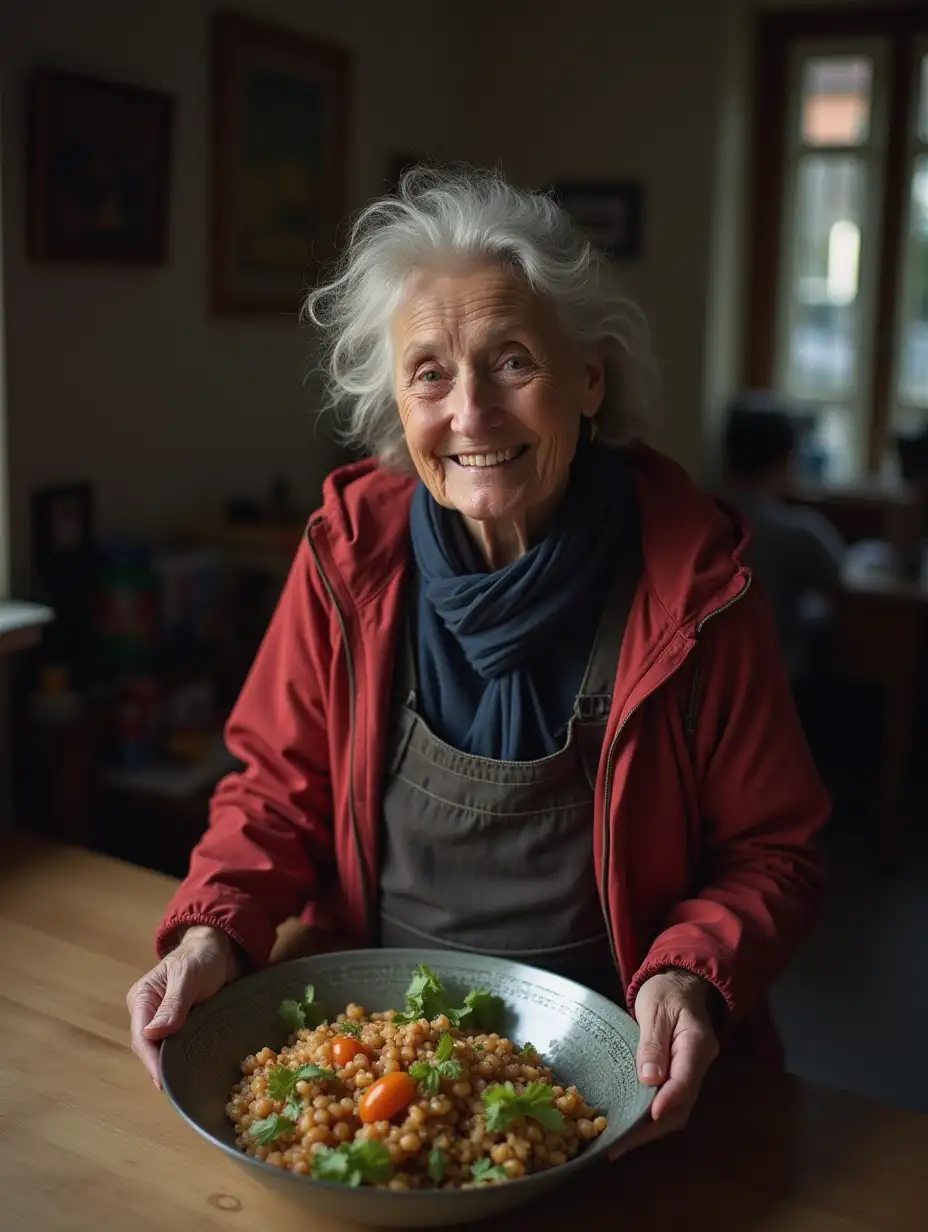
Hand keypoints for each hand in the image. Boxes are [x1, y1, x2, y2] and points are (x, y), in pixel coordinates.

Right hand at [127, 925, 240, 1087]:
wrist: (222, 948)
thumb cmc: (202, 956)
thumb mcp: (188, 975)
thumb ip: (173, 1003)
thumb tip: (152, 1034)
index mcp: (142, 999)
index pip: (141, 1037)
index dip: (150, 1061)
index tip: (163, 1082)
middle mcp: (149, 1014)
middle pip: (150, 1049)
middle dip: (161, 1069)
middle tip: (177, 1092)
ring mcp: (165, 1022)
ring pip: (164, 1052)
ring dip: (173, 1068)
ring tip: (186, 1089)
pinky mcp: (183, 1027)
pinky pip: (180, 1048)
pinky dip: (185, 1061)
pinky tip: (195, 1074)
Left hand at [611, 969, 718, 1157]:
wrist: (678, 983)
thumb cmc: (665, 991)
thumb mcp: (655, 1009)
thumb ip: (652, 1043)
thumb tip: (649, 1078)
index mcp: (696, 1044)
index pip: (685, 1080)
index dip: (667, 1101)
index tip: (647, 1118)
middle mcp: (698, 1064)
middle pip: (681, 1104)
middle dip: (652, 1127)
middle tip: (621, 1143)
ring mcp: (690, 1072)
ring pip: (676, 1109)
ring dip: (650, 1128)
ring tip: (620, 1142)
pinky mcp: (679, 1076)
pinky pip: (668, 1101)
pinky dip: (650, 1117)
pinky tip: (629, 1126)